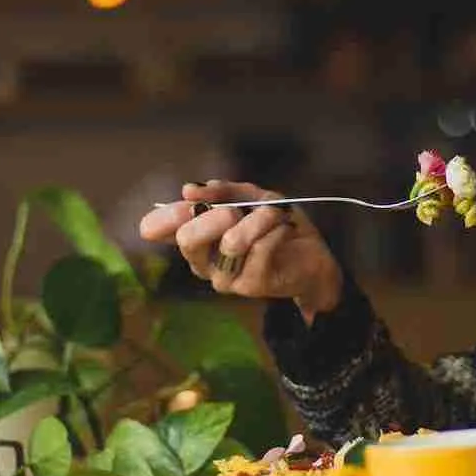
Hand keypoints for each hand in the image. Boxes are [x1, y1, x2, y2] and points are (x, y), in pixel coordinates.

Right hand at [138, 180, 342, 317]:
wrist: (312, 257)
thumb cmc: (276, 226)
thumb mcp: (251, 198)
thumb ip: (223, 191)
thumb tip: (189, 190)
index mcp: (197, 238)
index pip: (163, 229)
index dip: (164, 215)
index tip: (188, 198)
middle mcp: (203, 261)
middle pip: (188, 239)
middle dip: (215, 215)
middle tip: (236, 210)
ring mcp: (224, 277)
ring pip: (232, 242)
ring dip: (259, 219)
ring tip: (275, 214)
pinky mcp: (251, 285)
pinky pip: (261, 249)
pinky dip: (276, 230)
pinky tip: (285, 229)